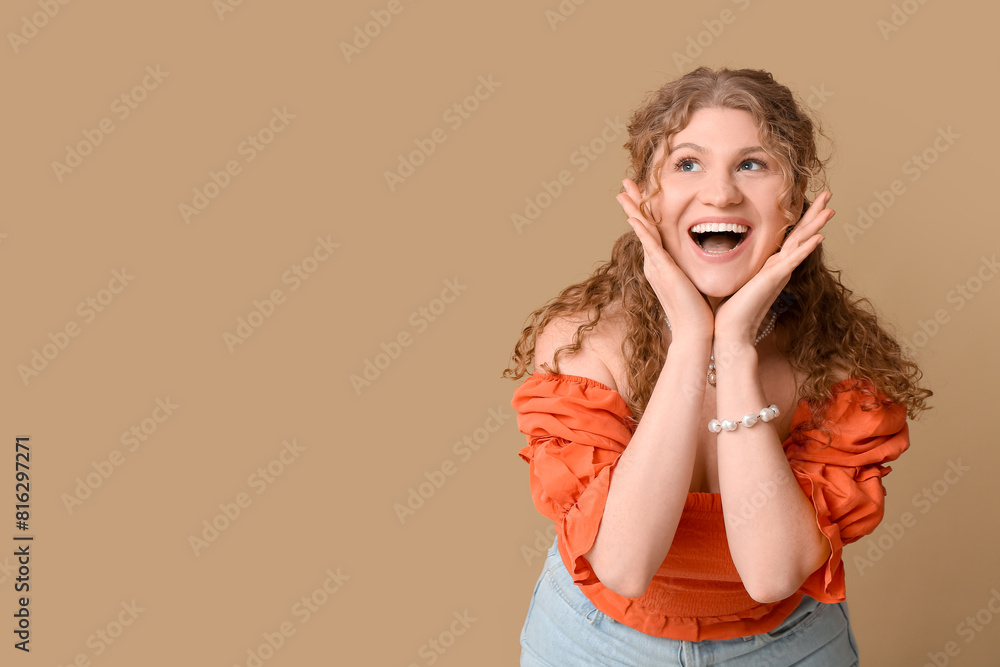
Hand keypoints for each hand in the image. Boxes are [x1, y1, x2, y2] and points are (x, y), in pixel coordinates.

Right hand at [616, 179, 713, 342]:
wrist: (696, 332)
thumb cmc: (700, 312)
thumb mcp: (695, 282)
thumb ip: (694, 268)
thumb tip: (709, 256)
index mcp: (662, 265)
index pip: (651, 232)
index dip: (644, 211)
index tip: (640, 194)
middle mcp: (655, 263)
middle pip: (641, 227)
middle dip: (633, 204)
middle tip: (624, 184)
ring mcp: (657, 267)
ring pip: (642, 231)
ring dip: (633, 209)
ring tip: (623, 192)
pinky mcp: (663, 271)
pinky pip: (650, 246)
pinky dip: (642, 230)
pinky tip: (635, 216)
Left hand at [713, 191, 834, 346]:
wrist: (731, 331)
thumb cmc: (730, 309)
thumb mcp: (736, 279)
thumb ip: (740, 267)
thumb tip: (725, 251)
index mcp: (770, 265)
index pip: (790, 236)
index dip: (801, 217)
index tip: (810, 198)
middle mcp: (779, 267)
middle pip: (801, 234)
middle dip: (815, 213)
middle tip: (830, 193)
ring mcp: (779, 273)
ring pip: (802, 243)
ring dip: (816, 225)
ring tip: (831, 208)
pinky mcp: (774, 280)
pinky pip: (793, 261)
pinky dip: (806, 248)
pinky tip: (819, 236)